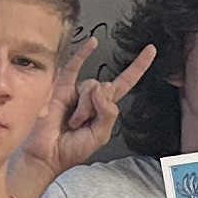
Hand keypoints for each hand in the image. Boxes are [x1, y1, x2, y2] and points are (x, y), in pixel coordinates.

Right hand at [18, 40, 153, 182]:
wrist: (47, 154)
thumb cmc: (71, 148)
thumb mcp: (100, 134)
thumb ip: (108, 113)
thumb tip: (99, 89)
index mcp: (105, 108)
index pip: (125, 83)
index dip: (138, 68)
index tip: (150, 51)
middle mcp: (92, 97)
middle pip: (107, 88)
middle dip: (97, 108)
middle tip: (82, 124)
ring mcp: (76, 91)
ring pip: (91, 86)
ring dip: (83, 108)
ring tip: (71, 121)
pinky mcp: (61, 88)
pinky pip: (74, 67)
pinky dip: (84, 54)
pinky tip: (92, 43)